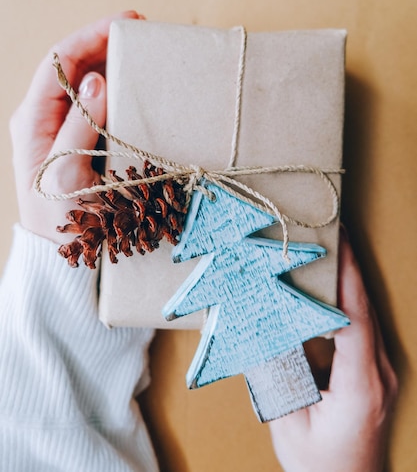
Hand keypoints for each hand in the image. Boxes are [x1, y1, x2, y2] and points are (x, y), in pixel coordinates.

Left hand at [10, 10, 142, 242]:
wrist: (59, 249)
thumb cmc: (58, 217)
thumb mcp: (65, 174)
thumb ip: (78, 126)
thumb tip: (97, 79)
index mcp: (33, 117)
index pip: (58, 62)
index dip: (89, 37)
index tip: (122, 23)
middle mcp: (44, 114)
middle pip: (71, 64)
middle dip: (103, 41)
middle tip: (139, 29)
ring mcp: (62, 124)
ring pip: (85, 78)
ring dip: (111, 59)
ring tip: (141, 48)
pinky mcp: (79, 135)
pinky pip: (96, 101)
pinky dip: (116, 84)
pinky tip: (135, 80)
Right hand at [269, 230, 397, 471]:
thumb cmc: (320, 468)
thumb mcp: (290, 426)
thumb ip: (276, 376)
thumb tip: (260, 329)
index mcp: (361, 386)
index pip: (356, 319)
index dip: (347, 278)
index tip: (338, 242)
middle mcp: (380, 374)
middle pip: (366, 309)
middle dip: (350, 267)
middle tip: (331, 230)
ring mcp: (382, 373)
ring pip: (368, 315)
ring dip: (350, 281)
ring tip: (330, 248)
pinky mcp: (374, 374)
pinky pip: (363, 329)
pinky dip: (348, 302)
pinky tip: (331, 287)